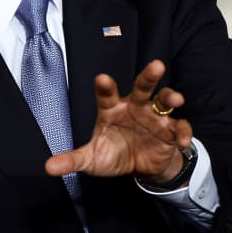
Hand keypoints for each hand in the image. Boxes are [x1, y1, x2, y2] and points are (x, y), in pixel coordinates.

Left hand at [45, 60, 193, 184]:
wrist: (140, 167)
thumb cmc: (113, 153)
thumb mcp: (92, 159)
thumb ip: (73, 160)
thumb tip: (49, 167)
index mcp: (112, 109)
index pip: (107, 94)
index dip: (105, 86)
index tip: (102, 78)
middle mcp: (134, 107)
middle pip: (142, 87)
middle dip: (149, 76)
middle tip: (156, 65)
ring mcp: (154, 117)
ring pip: (164, 101)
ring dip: (170, 97)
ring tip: (176, 98)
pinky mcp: (170, 131)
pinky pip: (179, 127)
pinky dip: (182, 132)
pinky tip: (182, 140)